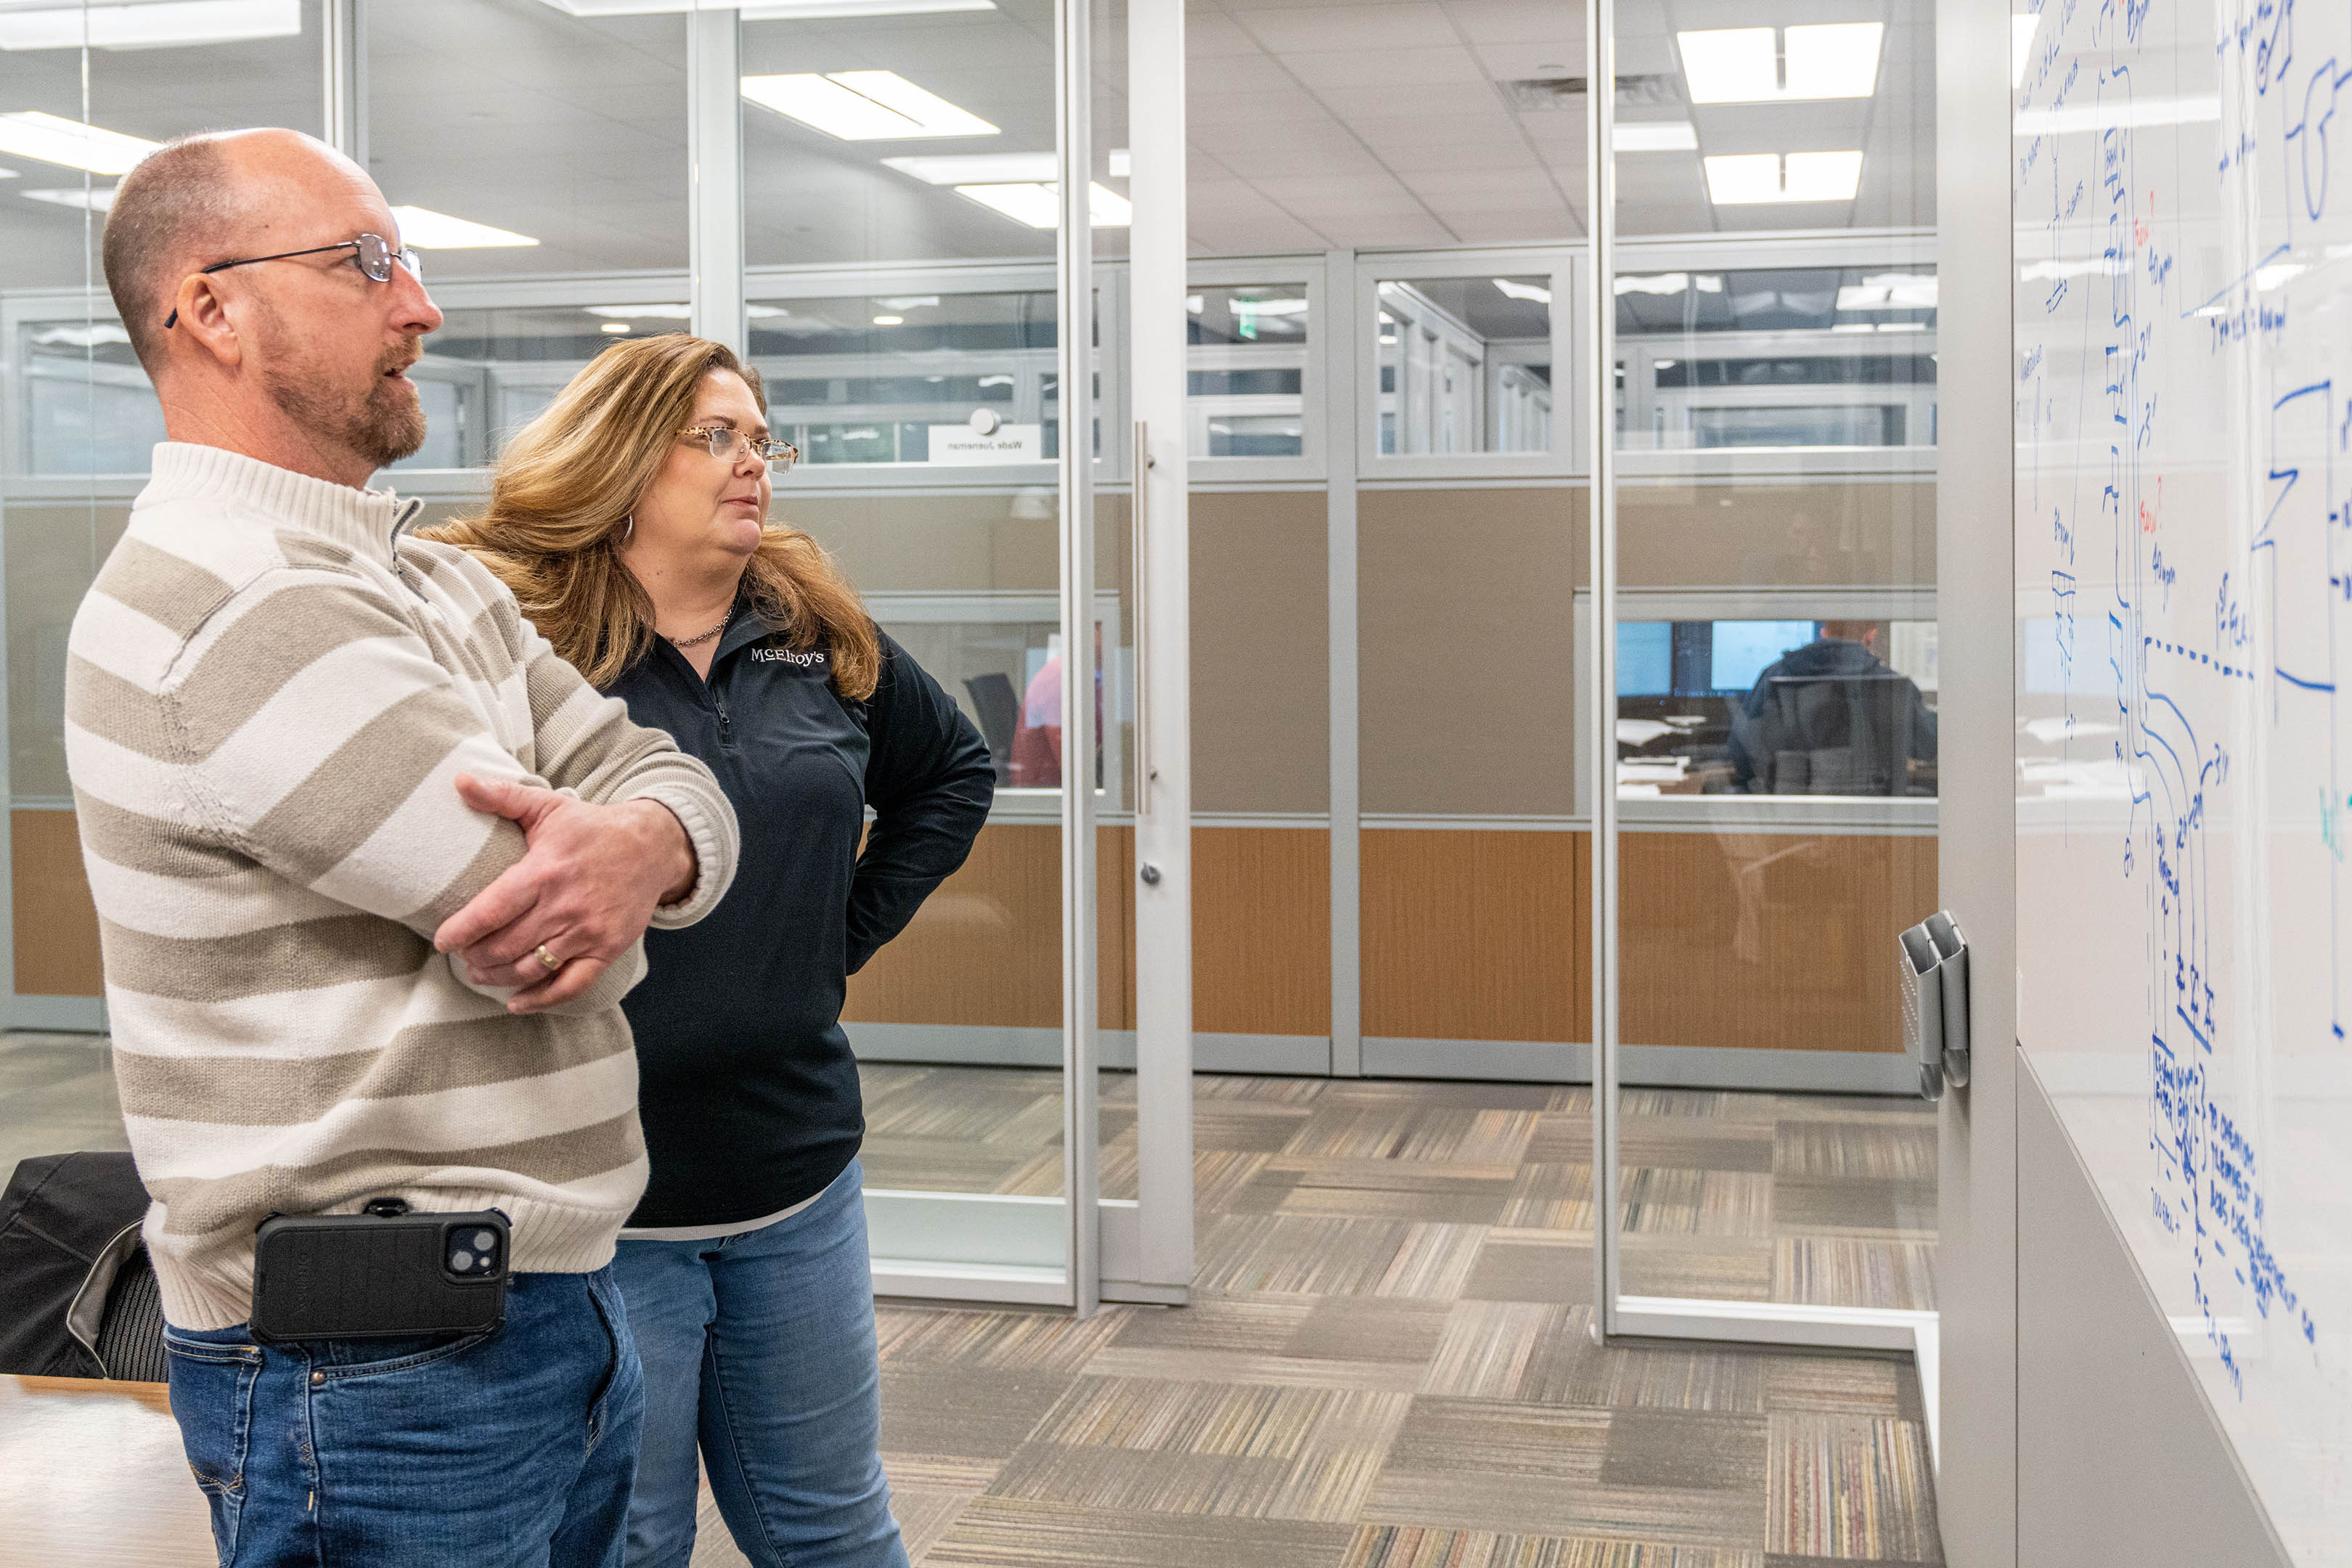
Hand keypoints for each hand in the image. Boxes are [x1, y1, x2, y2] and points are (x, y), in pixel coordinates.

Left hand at [432, 774, 696, 1013]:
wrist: (652, 846)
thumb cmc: (592, 828)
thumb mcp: (549, 806)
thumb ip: (503, 797)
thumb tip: (459, 780)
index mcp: (545, 871)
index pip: (492, 910)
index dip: (461, 930)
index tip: (442, 940)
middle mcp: (566, 906)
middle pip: (506, 946)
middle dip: (475, 957)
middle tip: (462, 956)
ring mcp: (589, 931)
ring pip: (532, 968)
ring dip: (498, 978)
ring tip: (480, 974)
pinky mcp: (607, 949)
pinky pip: (571, 986)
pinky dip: (542, 1000)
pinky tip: (518, 1003)